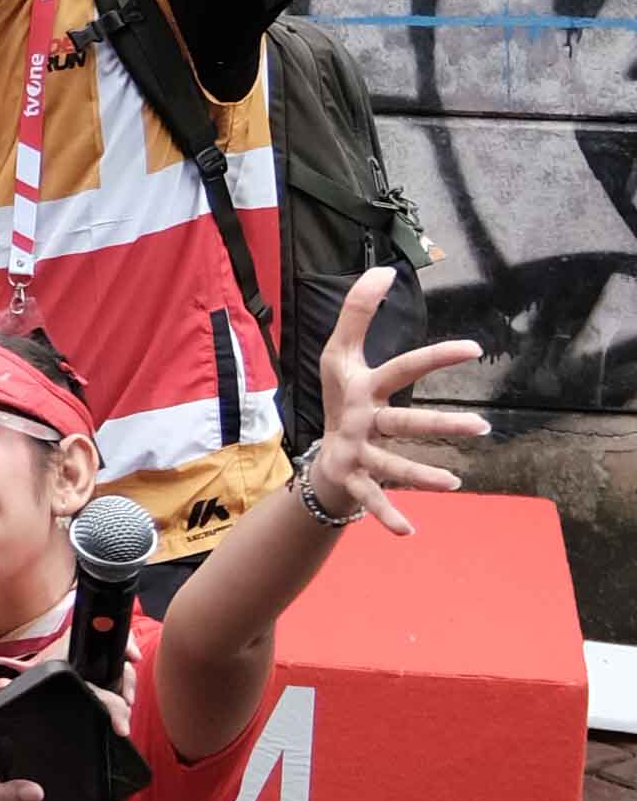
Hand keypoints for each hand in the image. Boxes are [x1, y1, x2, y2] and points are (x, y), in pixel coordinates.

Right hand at [300, 266, 492, 523]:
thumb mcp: (341, 353)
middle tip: (483, 426)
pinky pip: (372, 500)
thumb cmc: (341, 398)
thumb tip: (382, 268)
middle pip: (403, 422)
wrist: (317, 451)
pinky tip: (410, 532)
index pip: (404, 368)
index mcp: (364, 387)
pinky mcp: (354, 481)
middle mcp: (361, 420)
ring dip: (421, 475)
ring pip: (391, 464)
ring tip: (456, 483)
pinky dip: (387, 517)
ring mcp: (357, 453)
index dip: (436, 357)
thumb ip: (359, 311)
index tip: (475, 349)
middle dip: (440, 425)